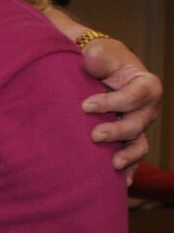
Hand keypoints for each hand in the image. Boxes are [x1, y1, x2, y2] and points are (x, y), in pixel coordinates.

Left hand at [80, 36, 160, 172]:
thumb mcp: (100, 50)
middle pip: (137, 124)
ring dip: (128, 156)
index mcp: (146, 85)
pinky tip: (122, 182)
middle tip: (93, 135)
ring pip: (138, 144)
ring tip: (113, 164)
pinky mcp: (126, 137)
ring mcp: (138, 124)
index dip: (113, 103)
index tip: (85, 106)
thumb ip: (99, 56)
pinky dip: (129, 169)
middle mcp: (146, 108)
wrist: (95, 68)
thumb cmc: (99, 57)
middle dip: (117, 131)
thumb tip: (92, 61)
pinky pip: (132, 156)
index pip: (135, 97)